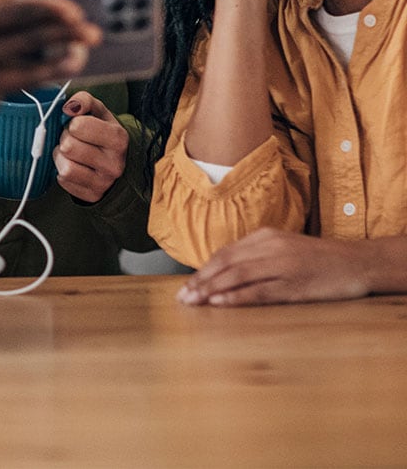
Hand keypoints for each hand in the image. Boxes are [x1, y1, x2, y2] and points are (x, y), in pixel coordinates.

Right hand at [0, 0, 100, 114]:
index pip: (21, 14)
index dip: (54, 11)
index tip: (77, 10)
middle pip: (29, 44)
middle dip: (65, 38)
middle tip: (93, 34)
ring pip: (21, 75)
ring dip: (52, 69)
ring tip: (75, 62)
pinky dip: (13, 90)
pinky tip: (26, 84)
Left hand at [52, 92, 127, 202]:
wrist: (116, 161)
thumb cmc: (102, 132)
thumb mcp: (98, 111)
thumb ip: (84, 100)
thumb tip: (68, 107)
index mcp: (118, 138)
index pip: (78, 126)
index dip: (72, 123)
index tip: (78, 126)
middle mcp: (115, 163)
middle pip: (68, 147)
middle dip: (65, 140)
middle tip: (73, 140)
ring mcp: (105, 183)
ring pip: (65, 167)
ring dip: (61, 157)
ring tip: (71, 154)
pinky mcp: (93, 196)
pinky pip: (64, 181)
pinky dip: (63, 172)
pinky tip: (74, 166)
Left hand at [177, 227, 369, 305]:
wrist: (357, 262)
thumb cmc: (318, 259)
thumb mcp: (283, 248)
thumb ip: (256, 256)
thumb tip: (224, 273)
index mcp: (264, 236)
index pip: (224, 254)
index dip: (203, 270)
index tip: (186, 285)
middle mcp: (269, 247)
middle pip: (226, 264)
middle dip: (201, 281)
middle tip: (183, 297)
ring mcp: (281, 265)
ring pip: (237, 276)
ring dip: (211, 290)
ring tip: (194, 302)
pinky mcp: (294, 285)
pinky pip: (259, 291)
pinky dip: (236, 297)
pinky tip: (220, 303)